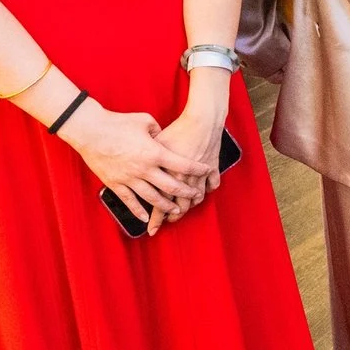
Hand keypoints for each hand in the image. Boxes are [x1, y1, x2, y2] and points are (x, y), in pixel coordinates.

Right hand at [62, 102, 207, 228]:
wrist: (90, 130)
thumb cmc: (118, 122)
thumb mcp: (145, 121)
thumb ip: (159, 131)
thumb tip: (164, 137)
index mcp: (154, 153)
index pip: (182, 165)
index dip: (197, 169)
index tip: (206, 170)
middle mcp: (144, 169)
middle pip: (171, 186)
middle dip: (186, 192)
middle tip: (196, 196)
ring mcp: (129, 178)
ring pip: (152, 198)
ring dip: (166, 206)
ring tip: (177, 210)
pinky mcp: (115, 183)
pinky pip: (129, 201)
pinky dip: (138, 210)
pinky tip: (145, 217)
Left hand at [149, 95, 229, 229]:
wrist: (203, 120)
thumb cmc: (178, 128)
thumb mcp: (155, 140)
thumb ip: (146, 154)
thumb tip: (137, 161)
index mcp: (166, 173)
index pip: (158, 201)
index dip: (155, 218)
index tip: (151, 228)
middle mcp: (183, 178)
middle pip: (179, 204)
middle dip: (174, 216)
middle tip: (169, 221)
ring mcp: (200, 174)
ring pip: (197, 196)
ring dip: (191, 204)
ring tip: (186, 208)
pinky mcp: (212, 166)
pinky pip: (212, 183)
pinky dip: (209, 188)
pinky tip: (205, 191)